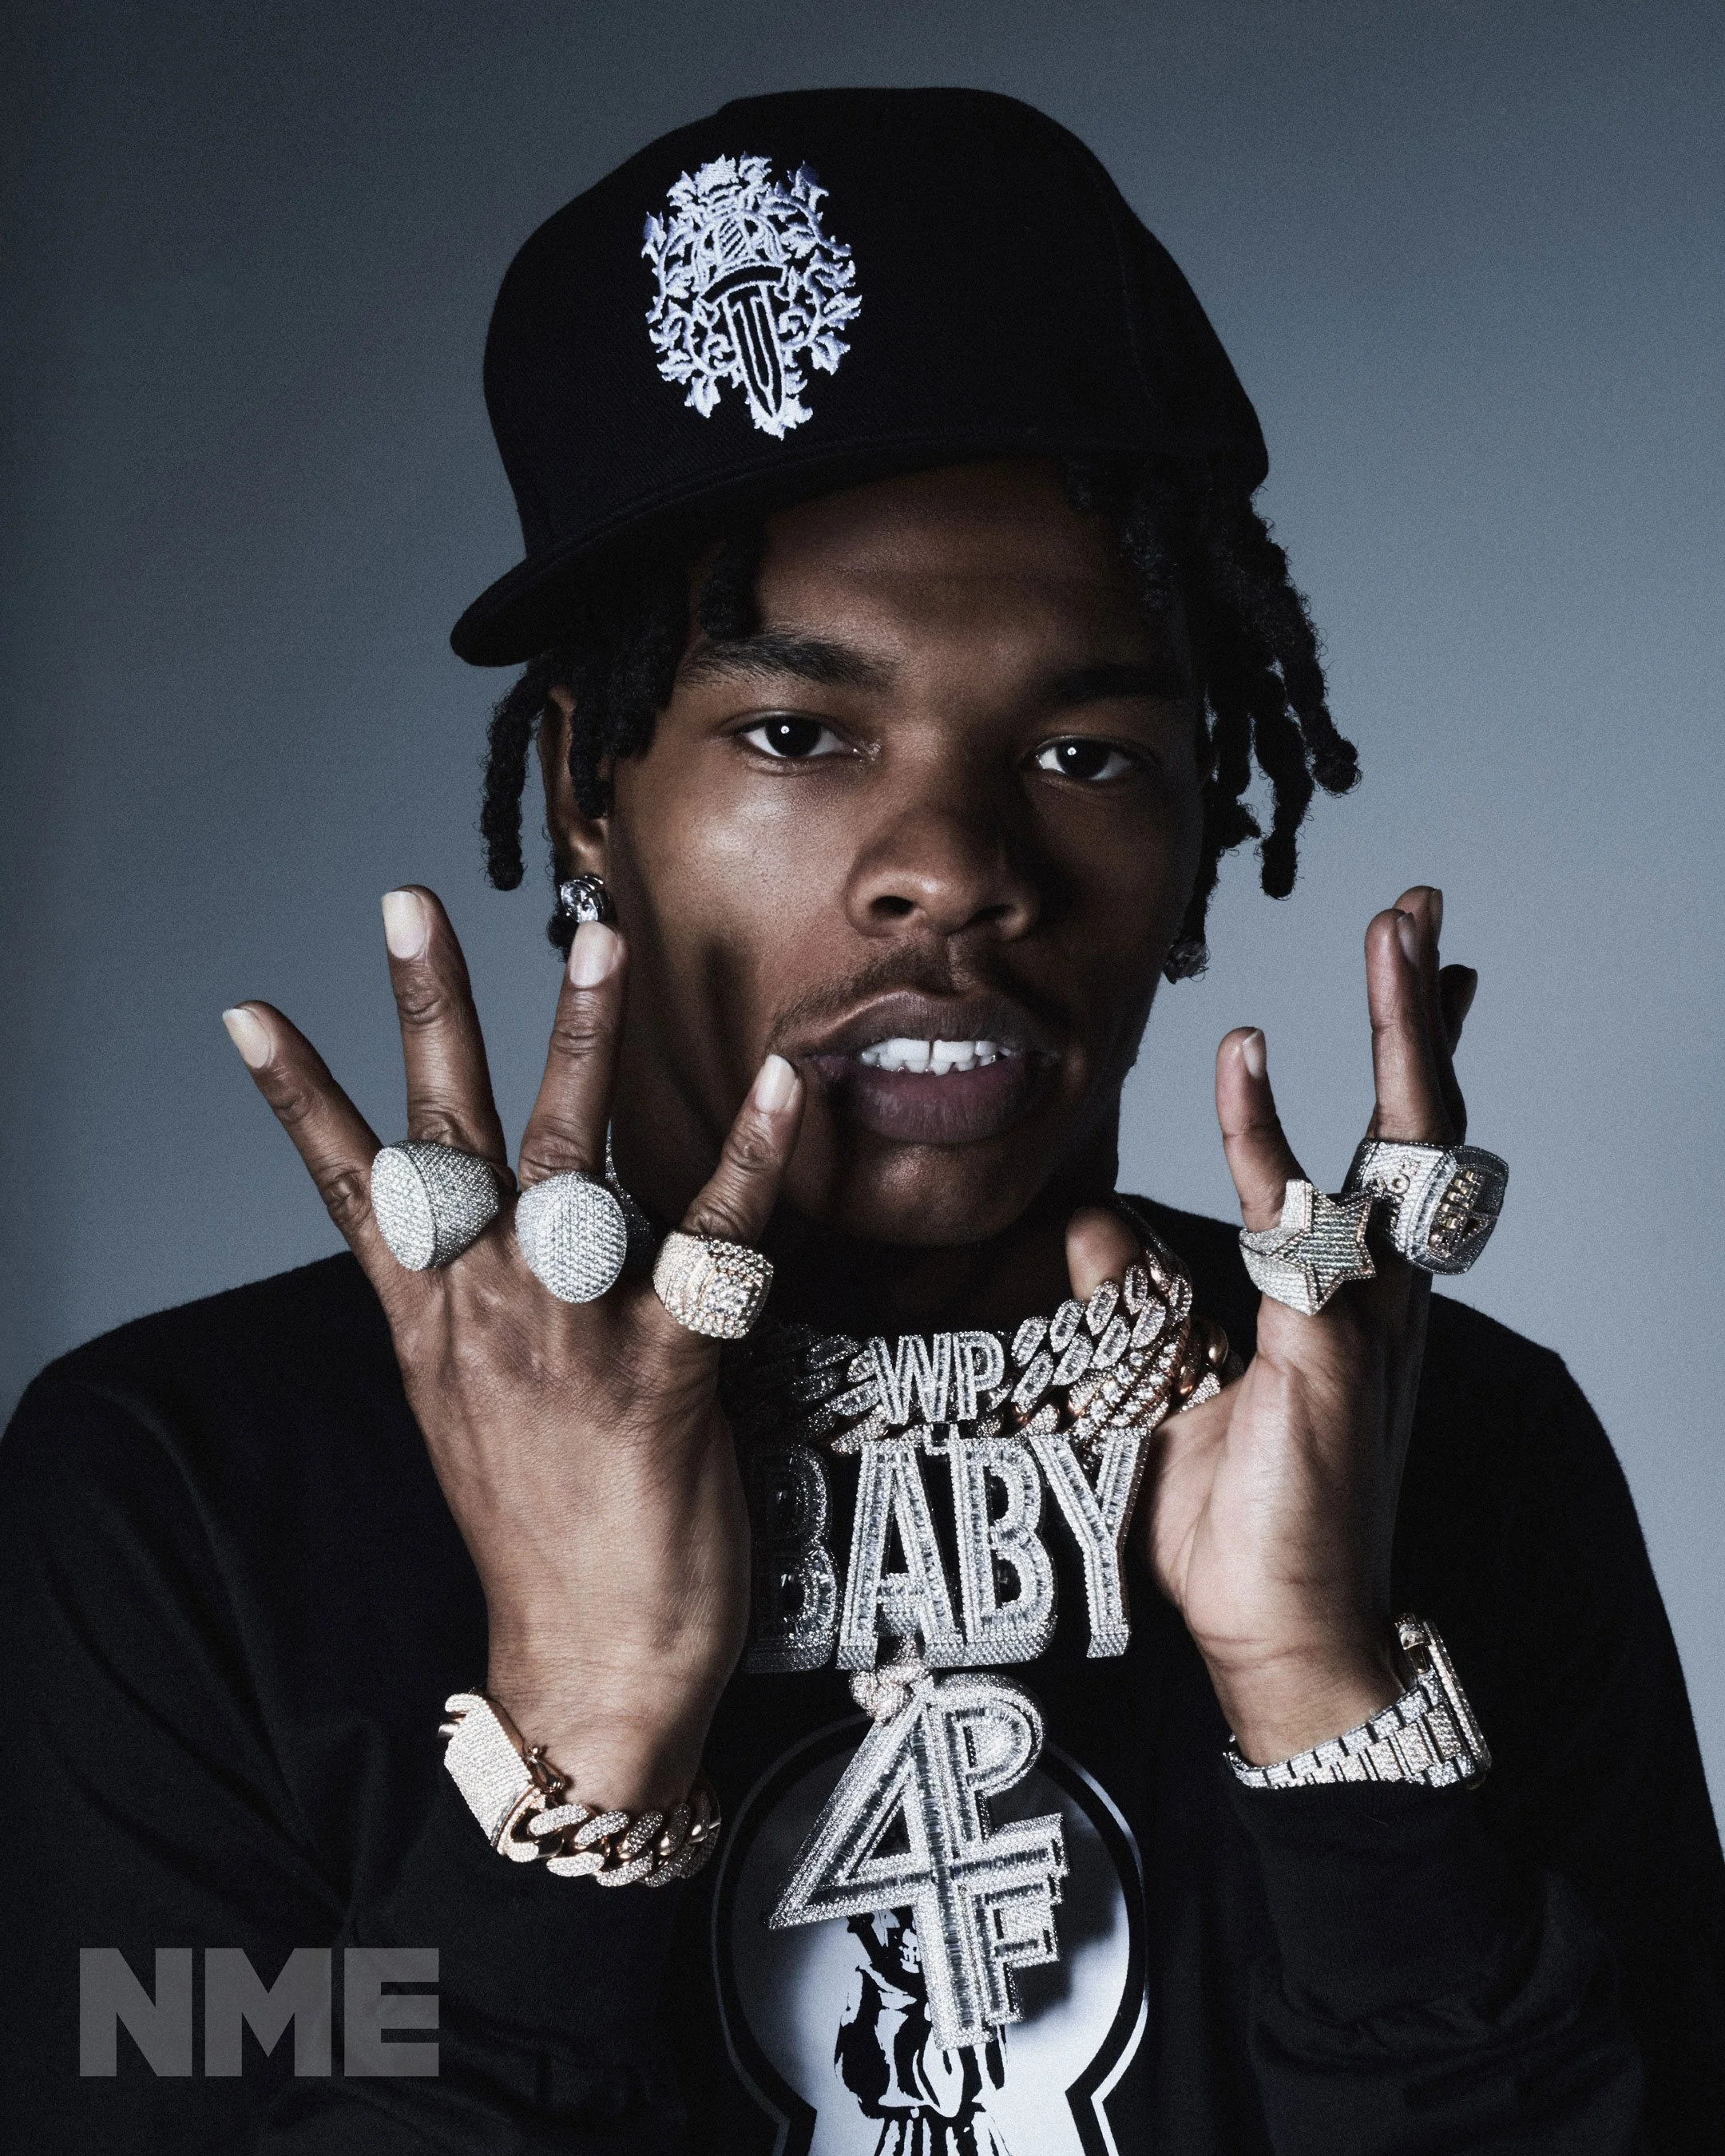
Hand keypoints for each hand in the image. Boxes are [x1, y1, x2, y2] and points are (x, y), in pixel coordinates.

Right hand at [222, 887, 803, 1808]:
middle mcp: (486, 1317)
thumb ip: (480, 1317)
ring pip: (570, 1160)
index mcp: (434, 1329)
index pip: (351, 1191)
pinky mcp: (662, 1374)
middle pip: (448, 1139)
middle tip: (408, 905)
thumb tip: (495, 1239)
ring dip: (584, 1040)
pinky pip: (712, 1244)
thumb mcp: (476, 1419)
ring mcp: (569, 1339)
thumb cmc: (548, 1542)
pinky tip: (779, 1084)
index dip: (298, 1100)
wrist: (592, 1673)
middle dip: (428, 1014)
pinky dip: (749, 1159)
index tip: (247, 1011)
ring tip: (598, 937)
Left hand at [1085, 885, 1475, 1763]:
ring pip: (1399, 1152)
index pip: (1391, 1144)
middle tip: (1423, 909)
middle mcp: (1378, 1291)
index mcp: (1354, 1292)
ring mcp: (1365, 1320)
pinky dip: (1270, 1145)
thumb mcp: (1172, 1384)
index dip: (1409, 1050)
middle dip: (1424, 1009)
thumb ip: (1141, 1297)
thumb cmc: (1242, 1519)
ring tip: (1397, 938)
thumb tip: (1091, 1219)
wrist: (1283, 1636)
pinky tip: (1248, 1066)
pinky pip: (1300, 1231)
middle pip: (1423, 1122)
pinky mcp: (1326, 1359)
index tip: (1420, 962)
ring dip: (1398, 1037)